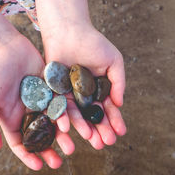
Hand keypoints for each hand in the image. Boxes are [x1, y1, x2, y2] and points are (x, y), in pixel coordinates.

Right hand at [0, 35, 74, 169]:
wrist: (3, 47)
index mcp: (11, 117)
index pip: (20, 142)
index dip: (28, 155)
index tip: (38, 166)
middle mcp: (26, 111)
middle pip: (40, 135)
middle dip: (48, 149)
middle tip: (59, 162)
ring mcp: (39, 99)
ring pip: (53, 122)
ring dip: (61, 135)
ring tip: (71, 147)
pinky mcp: (50, 86)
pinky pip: (60, 103)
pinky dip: (67, 114)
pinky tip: (75, 124)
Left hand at [42, 23, 126, 148]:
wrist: (68, 31)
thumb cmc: (93, 43)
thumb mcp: (113, 61)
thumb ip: (118, 82)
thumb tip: (120, 105)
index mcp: (98, 88)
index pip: (107, 108)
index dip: (114, 121)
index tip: (120, 133)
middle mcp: (83, 94)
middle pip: (92, 116)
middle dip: (100, 130)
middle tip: (106, 143)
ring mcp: (68, 93)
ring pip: (77, 115)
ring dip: (85, 128)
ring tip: (93, 140)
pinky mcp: (54, 91)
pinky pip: (60, 106)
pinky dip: (66, 118)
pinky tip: (72, 129)